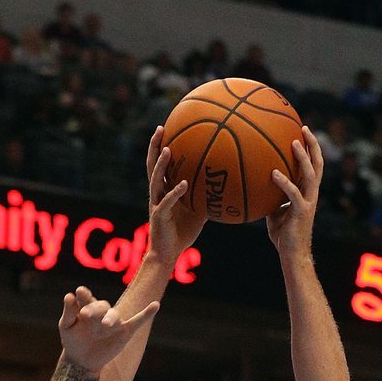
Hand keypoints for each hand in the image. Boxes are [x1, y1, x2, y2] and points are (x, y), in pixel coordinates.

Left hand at [59, 285, 158, 371]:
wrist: (82, 362)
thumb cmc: (73, 341)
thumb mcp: (66, 326)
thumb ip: (68, 312)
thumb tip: (68, 295)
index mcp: (88, 307)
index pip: (87, 299)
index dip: (84, 296)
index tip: (80, 291)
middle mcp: (102, 312)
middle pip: (100, 307)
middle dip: (94, 310)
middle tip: (85, 314)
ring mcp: (114, 322)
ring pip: (114, 316)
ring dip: (110, 318)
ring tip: (105, 325)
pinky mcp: (125, 332)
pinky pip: (138, 321)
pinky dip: (147, 314)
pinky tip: (155, 305)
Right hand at [145, 125, 204, 268]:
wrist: (168, 254)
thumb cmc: (182, 233)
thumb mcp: (200, 210)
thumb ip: (208, 195)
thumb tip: (230, 184)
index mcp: (163, 190)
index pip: (160, 163)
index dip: (161, 145)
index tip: (167, 126)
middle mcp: (157, 194)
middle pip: (151, 165)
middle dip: (154, 146)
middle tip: (161, 128)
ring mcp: (156, 204)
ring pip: (155, 180)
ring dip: (161, 164)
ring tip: (168, 149)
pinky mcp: (159, 216)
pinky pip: (167, 201)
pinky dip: (175, 192)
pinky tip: (183, 184)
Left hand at [266, 126, 322, 259]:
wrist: (292, 254)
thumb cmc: (284, 236)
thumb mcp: (275, 213)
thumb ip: (271, 199)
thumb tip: (257, 189)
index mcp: (308, 192)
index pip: (313, 165)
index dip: (310, 149)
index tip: (303, 132)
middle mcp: (312, 194)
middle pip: (317, 163)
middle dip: (312, 144)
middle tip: (303, 127)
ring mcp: (308, 201)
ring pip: (309, 174)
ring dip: (302, 157)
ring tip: (294, 142)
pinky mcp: (301, 211)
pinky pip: (293, 193)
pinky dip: (284, 182)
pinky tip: (273, 174)